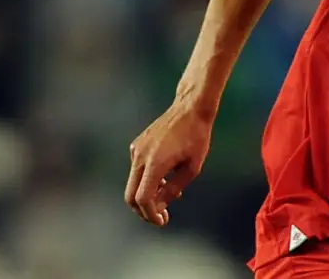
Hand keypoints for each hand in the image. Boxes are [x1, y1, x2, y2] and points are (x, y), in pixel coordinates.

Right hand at [125, 100, 212, 226]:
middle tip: (161, 216)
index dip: (150, 214)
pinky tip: (165, 180)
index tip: (162, 221)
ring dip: (147, 195)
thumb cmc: (197, 137)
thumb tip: (160, 206)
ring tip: (168, 198)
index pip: (143, 198)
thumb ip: (173, 189)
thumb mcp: (192, 167)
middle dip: (144, 210)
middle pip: (131, 195)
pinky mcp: (137, 145)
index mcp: (154, 163)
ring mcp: (136, 150)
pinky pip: (137, 170)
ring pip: (133, 183)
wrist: (190, 108)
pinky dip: (147, 180)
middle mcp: (140, 157)